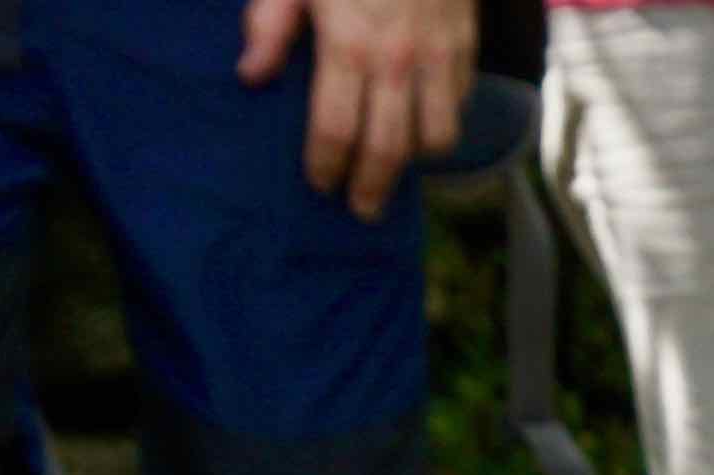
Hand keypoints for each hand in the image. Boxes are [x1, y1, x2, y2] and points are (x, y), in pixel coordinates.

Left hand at [246, 0, 469, 218]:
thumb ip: (269, 24)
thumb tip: (250, 77)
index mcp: (348, 46)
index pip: (337, 130)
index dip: (327, 166)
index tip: (320, 183)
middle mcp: (396, 61)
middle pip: (387, 149)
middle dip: (372, 187)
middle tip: (360, 210)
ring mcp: (436, 55)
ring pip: (436, 137)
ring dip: (414, 162)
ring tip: (396, 168)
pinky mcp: (464, 45)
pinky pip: (458, 103)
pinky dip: (442, 121)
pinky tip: (423, 123)